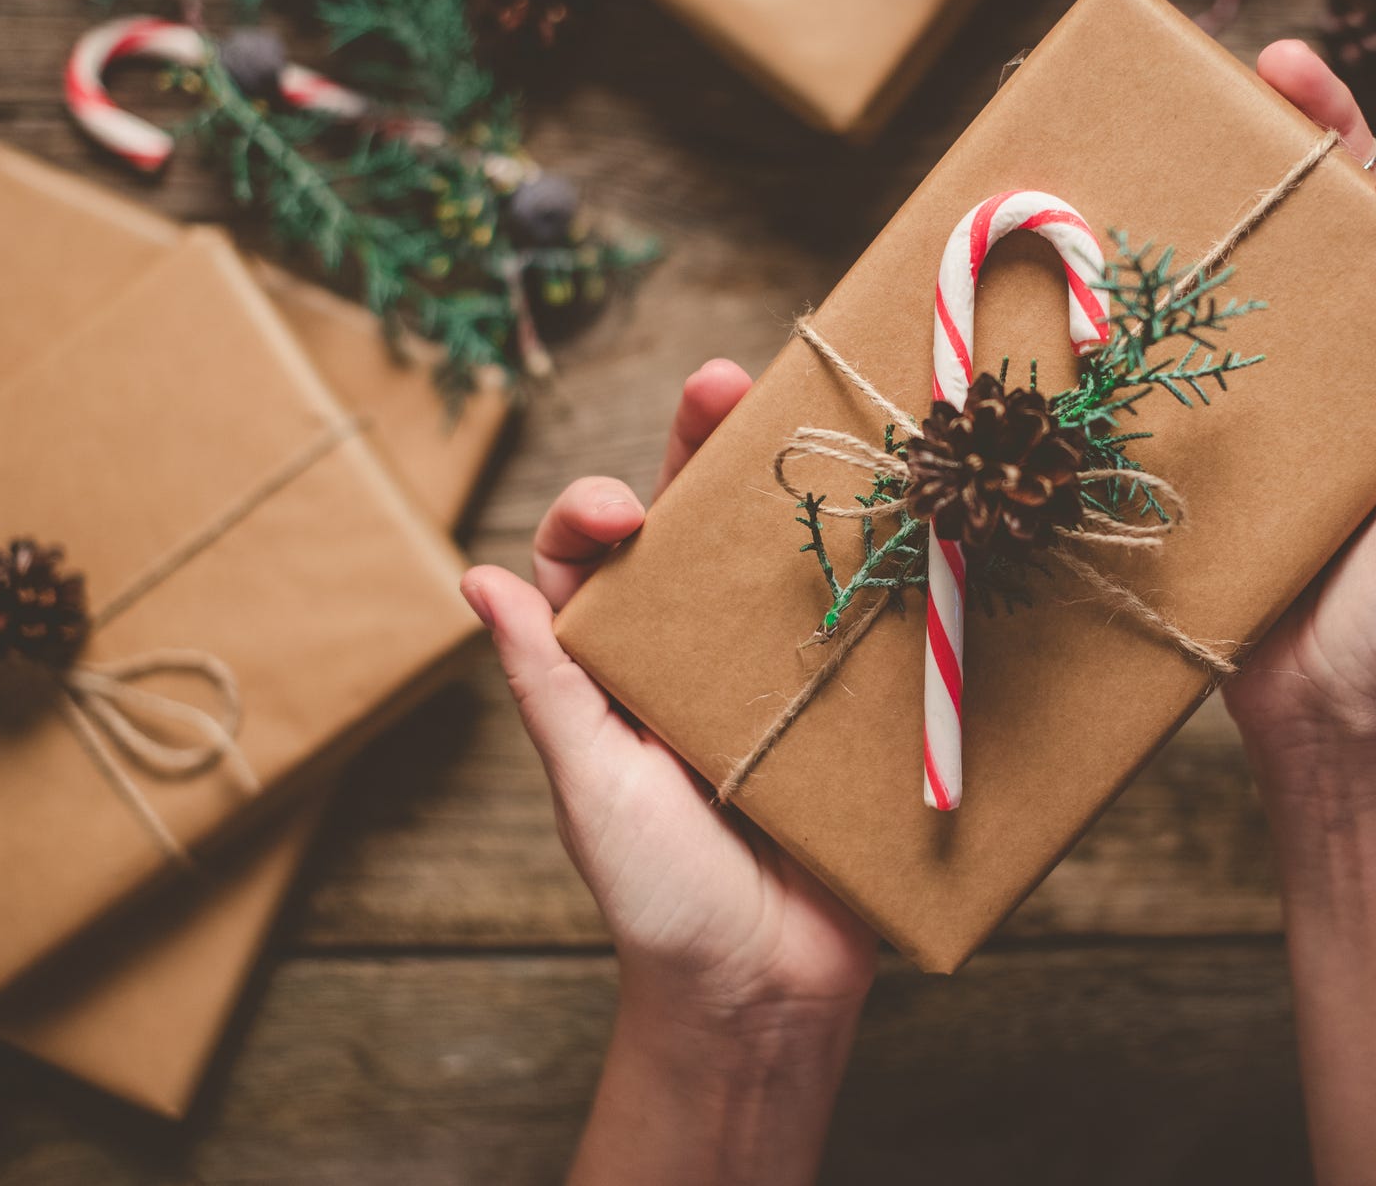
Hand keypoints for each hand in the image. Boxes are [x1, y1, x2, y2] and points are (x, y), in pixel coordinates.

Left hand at [459, 362, 877, 1038]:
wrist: (764, 992)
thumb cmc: (656, 897)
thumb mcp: (588, 783)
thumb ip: (545, 683)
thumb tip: (475, 577)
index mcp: (620, 664)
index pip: (597, 557)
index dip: (600, 510)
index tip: (620, 512)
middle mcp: (697, 652)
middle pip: (697, 527)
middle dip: (707, 448)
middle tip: (725, 383)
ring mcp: (784, 671)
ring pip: (785, 555)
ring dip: (800, 484)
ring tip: (814, 417)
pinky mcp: (859, 704)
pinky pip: (869, 623)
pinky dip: (885, 569)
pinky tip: (900, 516)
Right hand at [1225, 42, 1375, 786]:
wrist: (1334, 715)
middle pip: (1369, 226)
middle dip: (1331, 137)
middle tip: (1279, 66)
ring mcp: (1308, 394)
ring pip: (1287, 269)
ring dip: (1254, 191)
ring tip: (1207, 117)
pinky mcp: (1236, 433)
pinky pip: (1214, 345)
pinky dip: (1185, 291)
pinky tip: (1142, 241)